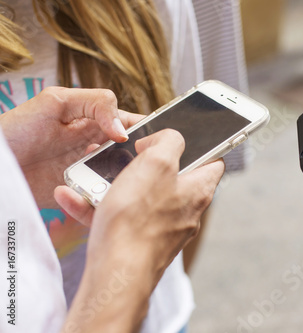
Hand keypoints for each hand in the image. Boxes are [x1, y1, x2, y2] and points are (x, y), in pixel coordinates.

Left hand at [0, 87, 142, 208]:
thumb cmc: (17, 128)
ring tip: (123, 183)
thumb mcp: (57, 102)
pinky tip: (103, 197)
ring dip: (126, 181)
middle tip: (145, 169)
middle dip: (143, 161)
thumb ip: (96, 104)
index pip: (134, 125)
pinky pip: (103, 197)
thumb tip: (124, 132)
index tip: (157, 142)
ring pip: (123, 178)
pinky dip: (107, 198)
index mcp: (98, 122)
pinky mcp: (81, 194)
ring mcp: (91, 172)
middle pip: (134, 155)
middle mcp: (99, 147)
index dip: (150, 132)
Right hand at [57, 129, 224, 330]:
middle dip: (145, 163)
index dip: (201, 144)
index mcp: (198, 190)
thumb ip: (169, 141)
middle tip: (126, 154)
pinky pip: (120, 217)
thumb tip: (166, 140)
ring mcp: (163, 229)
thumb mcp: (157, 163)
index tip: (179, 138)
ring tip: (90, 175)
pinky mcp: (140, 242)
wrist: (116, 274)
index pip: (213, 161)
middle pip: (172, 177)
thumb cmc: (138, 218)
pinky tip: (72, 197)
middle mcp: (186, 211)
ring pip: (140, 197)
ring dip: (114, 184)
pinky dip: (98, 206)